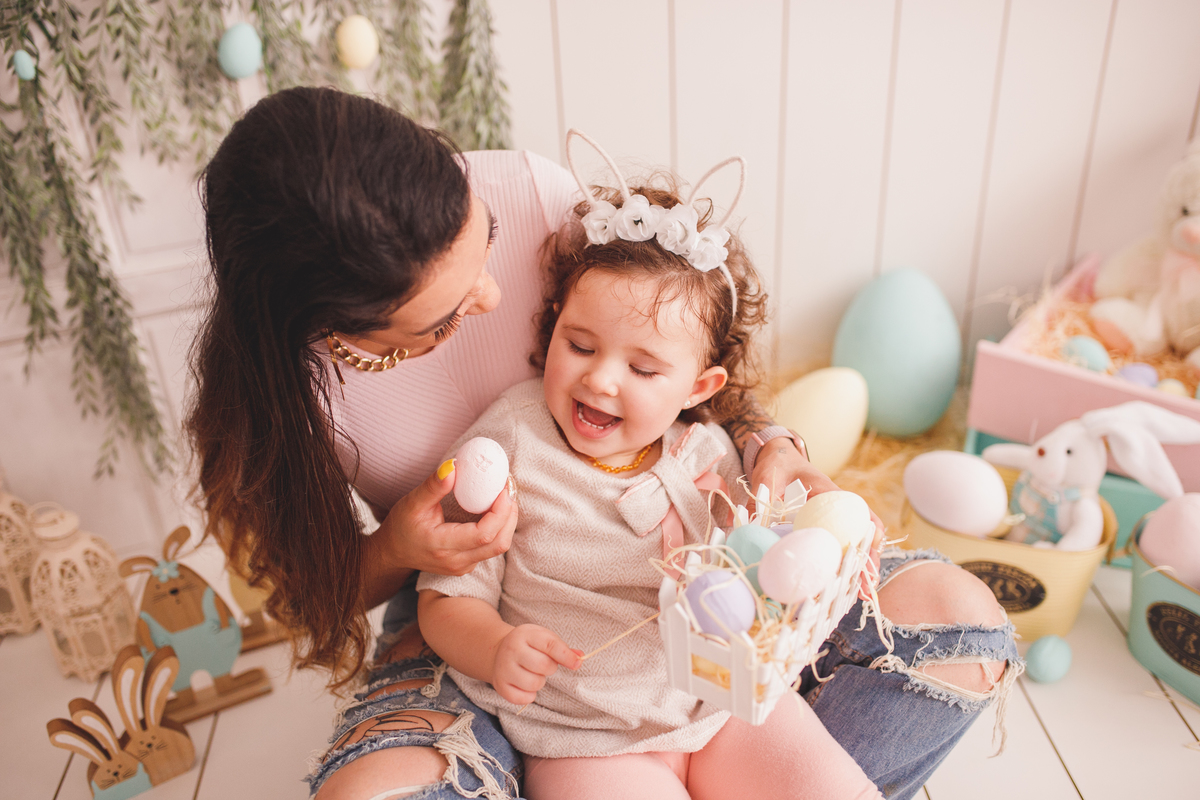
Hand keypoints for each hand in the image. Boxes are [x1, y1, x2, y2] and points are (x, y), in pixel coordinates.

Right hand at [376, 462, 518, 576]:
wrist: (393, 552)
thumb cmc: (401, 526)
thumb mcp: (412, 502)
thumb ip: (433, 486)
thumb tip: (454, 466)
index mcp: (442, 546)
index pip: (484, 534)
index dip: (500, 511)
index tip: (503, 487)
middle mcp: (456, 561)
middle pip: (499, 543)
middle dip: (510, 514)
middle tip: (509, 487)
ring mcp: (463, 567)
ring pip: (499, 546)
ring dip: (507, 520)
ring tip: (504, 495)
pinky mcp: (467, 565)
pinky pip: (491, 547)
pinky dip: (499, 527)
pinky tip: (494, 508)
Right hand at [492, 624, 581, 705]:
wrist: (497, 650)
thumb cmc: (527, 645)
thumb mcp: (543, 638)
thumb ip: (562, 648)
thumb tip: (580, 658)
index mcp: (525, 634)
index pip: (550, 645)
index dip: (567, 656)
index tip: (577, 664)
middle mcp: (512, 650)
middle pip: (544, 666)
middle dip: (550, 668)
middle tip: (544, 664)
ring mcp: (504, 668)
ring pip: (534, 683)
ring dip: (539, 682)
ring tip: (533, 673)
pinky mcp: (500, 685)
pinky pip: (523, 698)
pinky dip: (529, 695)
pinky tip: (525, 685)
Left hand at [750, 438, 884, 600]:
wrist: (777, 455)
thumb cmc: (777, 463)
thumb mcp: (768, 475)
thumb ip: (760, 497)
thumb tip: (744, 525)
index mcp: (829, 492)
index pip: (858, 510)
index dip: (869, 530)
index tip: (873, 548)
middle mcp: (836, 507)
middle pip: (861, 534)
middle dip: (867, 561)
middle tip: (866, 587)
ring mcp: (831, 517)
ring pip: (852, 543)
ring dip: (856, 567)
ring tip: (858, 593)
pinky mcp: (822, 525)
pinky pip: (836, 544)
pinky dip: (841, 563)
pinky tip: (839, 583)